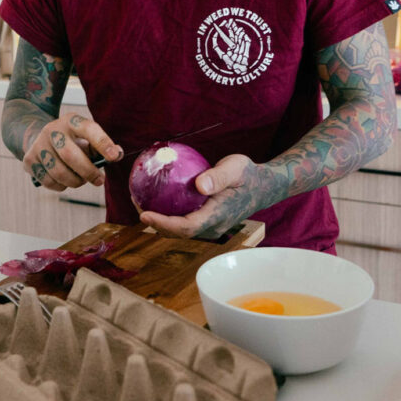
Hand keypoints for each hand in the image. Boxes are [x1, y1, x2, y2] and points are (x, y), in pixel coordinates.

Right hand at [23, 112, 121, 191]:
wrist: (38, 136)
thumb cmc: (72, 141)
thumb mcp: (86, 138)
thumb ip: (102, 146)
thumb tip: (118, 154)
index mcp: (71, 121)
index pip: (88, 129)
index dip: (103, 143)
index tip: (114, 157)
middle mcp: (52, 130)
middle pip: (70, 155)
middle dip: (88, 172)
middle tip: (99, 181)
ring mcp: (38, 144)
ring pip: (59, 172)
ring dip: (75, 182)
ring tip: (80, 180)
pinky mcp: (29, 159)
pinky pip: (49, 181)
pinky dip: (61, 186)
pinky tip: (64, 180)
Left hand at [139, 154, 266, 239]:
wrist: (263, 186)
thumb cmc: (248, 174)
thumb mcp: (236, 168)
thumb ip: (218, 177)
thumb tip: (199, 186)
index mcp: (218, 215)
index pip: (186, 227)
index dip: (163, 224)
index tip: (145, 214)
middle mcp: (213, 226)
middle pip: (179, 233)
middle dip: (155, 224)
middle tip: (136, 206)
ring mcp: (210, 226)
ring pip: (180, 229)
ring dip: (160, 221)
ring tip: (140, 203)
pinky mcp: (208, 220)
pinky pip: (185, 221)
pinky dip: (169, 214)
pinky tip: (157, 199)